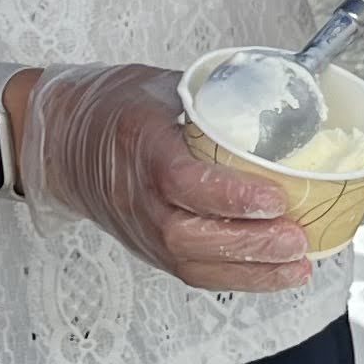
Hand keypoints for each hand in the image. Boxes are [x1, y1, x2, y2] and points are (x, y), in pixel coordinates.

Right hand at [8, 61, 315, 293]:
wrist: (65, 138)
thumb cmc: (118, 106)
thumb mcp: (164, 85)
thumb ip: (216, 100)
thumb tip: (283, 104)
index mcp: (138, 142)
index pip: (180, 180)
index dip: (229, 196)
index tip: (276, 198)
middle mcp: (134, 194)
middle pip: (186, 235)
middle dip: (249, 244)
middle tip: (297, 237)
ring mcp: (139, 227)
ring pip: (192, 263)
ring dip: (251, 270)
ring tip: (298, 264)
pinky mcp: (148, 249)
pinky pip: (193, 273)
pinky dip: (238, 278)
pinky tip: (276, 273)